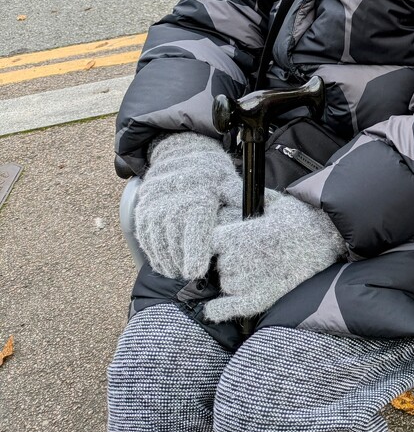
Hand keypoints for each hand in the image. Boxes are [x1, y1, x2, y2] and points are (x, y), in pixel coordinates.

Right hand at [134, 133, 240, 279]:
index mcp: (197, 196)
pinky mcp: (142, 210)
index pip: (194, 229)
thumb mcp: (228, 182)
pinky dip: (153, 253)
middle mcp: (172, 201)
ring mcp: (153, 205)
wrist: (182, 154)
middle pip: (174, 240)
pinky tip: (164, 263)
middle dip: (181, 261)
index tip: (196, 271)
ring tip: (177, 272)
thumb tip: (253, 213)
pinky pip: (145, 237)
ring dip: (167, 260)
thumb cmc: (210, 174)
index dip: (194, 253)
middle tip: (190, 276)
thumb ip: (238, 200)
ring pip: (157, 241)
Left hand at [203, 190, 348, 322]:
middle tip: (252, 255)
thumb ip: (251, 197)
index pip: (212, 242)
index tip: (229, 242)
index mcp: (241, 234)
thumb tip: (234, 188)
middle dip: (230, 260)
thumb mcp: (276, 202)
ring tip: (256, 271)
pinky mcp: (262, 297)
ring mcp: (251, 280)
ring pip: (227, 283)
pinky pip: (230, 307)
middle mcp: (241, 258)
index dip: (220, 242)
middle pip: (220, 263)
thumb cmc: (303, 219)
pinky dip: (219, 309)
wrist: (328, 240)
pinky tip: (214, 308)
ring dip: (234, 279)